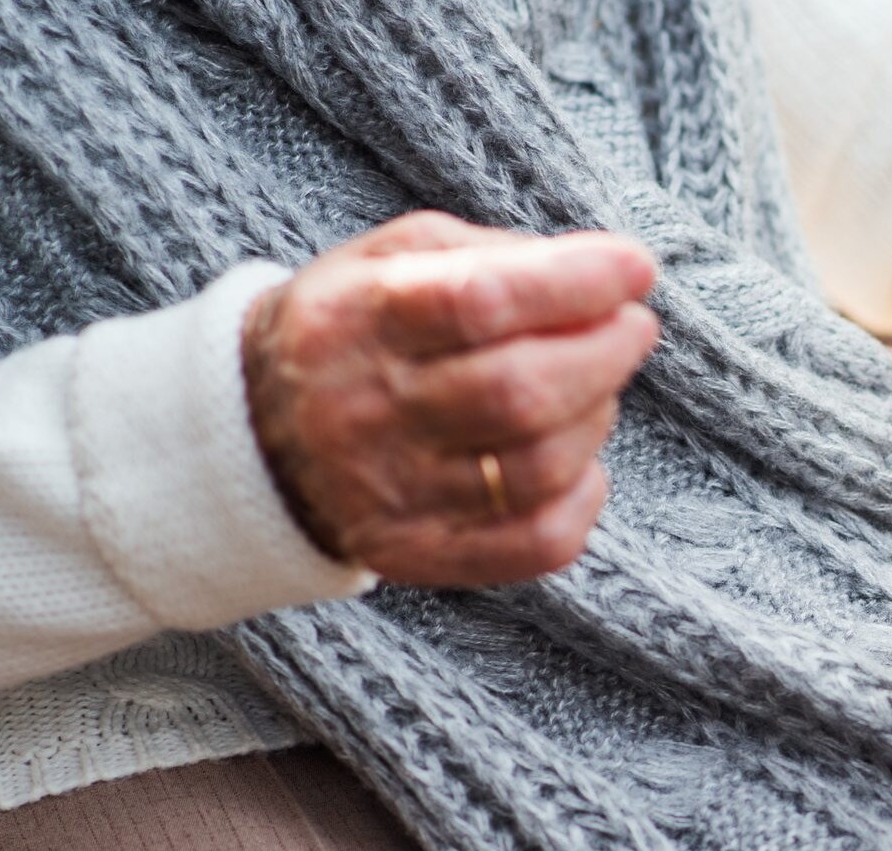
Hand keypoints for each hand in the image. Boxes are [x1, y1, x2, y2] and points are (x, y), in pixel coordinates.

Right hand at [243, 211, 659, 586]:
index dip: (576, 282)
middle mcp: (368, 411)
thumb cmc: (359, 328)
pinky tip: (580, 461)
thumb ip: (495, 255)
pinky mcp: (419, 553)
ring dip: (597, 418)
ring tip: (596, 387)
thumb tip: (608, 273)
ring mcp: (393, 493)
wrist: (256, 433)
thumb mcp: (394, 258)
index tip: (635, 269)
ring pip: (538, 466)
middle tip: (632, 328)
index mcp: (359, 318)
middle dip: (605, 354)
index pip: (481, 302)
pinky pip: (537, 542)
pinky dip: (584, 497)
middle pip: (520, 393)